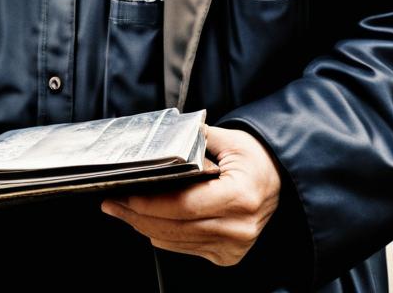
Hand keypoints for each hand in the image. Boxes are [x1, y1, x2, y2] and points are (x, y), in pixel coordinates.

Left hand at [100, 125, 280, 265]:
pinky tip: (146, 220)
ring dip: (145, 226)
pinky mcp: (227, 255)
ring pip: (177, 241)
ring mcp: (234, 246)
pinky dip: (163, 235)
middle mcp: (239, 227)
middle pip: (176, 227)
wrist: (281, 179)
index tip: (125, 194)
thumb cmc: (255, 157)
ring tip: (122, 210)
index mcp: (240, 196)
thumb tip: (163, 135)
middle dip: (138, 215)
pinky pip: (186, 248)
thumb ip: (195, 137)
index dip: (151, 203)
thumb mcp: (230, 138)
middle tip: (111, 202)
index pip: (185, 206)